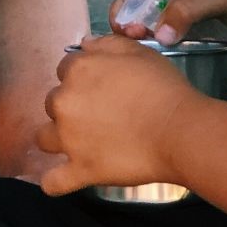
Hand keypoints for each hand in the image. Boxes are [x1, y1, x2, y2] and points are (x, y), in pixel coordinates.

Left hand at [37, 37, 202, 197]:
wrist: (181, 131)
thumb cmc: (164, 89)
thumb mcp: (138, 52)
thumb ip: (105, 44)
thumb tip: (83, 44)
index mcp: (77, 71)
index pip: (65, 70)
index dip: (83, 78)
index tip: (101, 88)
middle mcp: (64, 102)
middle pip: (54, 102)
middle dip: (71, 107)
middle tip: (100, 115)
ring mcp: (68, 139)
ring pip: (44, 138)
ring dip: (58, 139)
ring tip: (81, 144)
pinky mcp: (81, 169)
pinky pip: (54, 182)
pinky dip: (55, 182)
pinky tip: (61, 179)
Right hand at [112, 0, 226, 64]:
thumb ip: (187, 9)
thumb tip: (159, 35)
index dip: (126, 11)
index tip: (127, 29)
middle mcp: (177, 12)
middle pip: (142, 25)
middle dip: (132, 37)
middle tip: (138, 48)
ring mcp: (191, 37)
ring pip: (158, 48)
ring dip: (149, 57)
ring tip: (147, 67)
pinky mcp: (206, 57)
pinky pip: (181, 65)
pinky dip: (170, 71)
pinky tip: (165, 78)